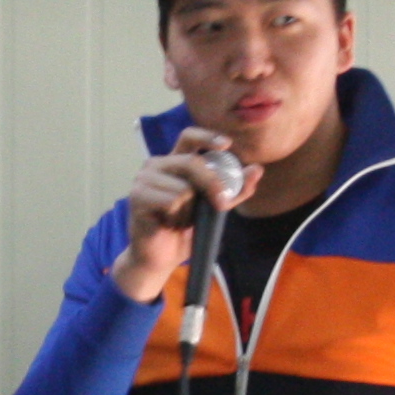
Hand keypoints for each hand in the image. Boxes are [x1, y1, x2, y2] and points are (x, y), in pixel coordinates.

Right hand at [109, 130, 247, 303]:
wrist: (160, 258)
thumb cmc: (184, 230)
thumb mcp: (215, 207)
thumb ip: (235, 190)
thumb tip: (257, 170)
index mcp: (174, 162)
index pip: (189, 137)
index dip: (207, 136)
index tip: (227, 145)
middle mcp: (156, 165)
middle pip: (192, 162)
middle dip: (213, 183)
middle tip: (223, 204)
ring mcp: (144, 179)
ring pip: (183, 186)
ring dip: (189, 209)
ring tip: (180, 219)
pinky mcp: (137, 196)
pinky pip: (171, 200)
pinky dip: (177, 216)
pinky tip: (169, 223)